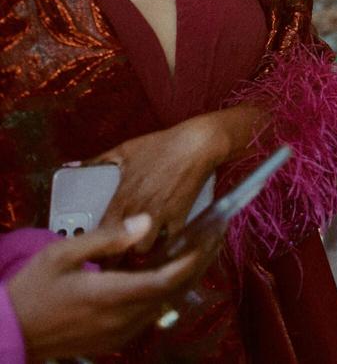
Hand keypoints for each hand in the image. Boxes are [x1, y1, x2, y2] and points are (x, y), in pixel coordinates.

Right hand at [10, 214, 214, 360]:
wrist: (8, 331)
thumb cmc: (31, 289)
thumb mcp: (61, 255)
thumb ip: (106, 239)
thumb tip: (145, 221)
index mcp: (109, 296)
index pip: (165, 281)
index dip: (192, 260)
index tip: (209, 238)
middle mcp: (119, 320)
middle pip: (172, 293)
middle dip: (197, 265)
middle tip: (213, 238)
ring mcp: (117, 334)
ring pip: (164, 305)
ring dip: (184, 279)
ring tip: (198, 250)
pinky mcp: (112, 341)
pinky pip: (149, 316)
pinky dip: (165, 294)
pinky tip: (168, 274)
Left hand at [96, 115, 236, 250]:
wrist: (197, 144)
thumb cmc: (161, 145)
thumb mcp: (125, 149)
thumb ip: (96, 160)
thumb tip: (71, 167)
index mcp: (122, 197)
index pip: (99, 232)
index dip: (93, 247)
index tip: (91, 254)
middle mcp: (138, 210)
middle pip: (120, 248)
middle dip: (115, 257)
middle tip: (113, 261)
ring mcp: (160, 215)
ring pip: (143, 250)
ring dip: (139, 252)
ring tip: (136, 254)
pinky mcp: (181, 216)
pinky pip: (170, 242)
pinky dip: (166, 248)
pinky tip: (162, 249)